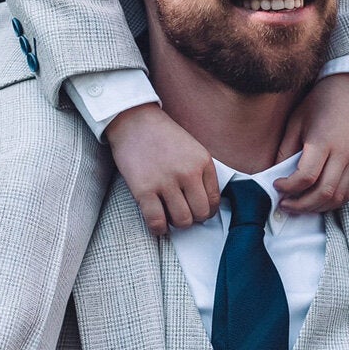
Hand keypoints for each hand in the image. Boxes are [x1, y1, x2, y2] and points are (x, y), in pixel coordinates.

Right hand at [105, 103, 219, 234]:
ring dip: (176, 223)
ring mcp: (166, 182)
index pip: (215, 200)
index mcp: (202, 161)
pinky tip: (157, 222)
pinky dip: (158, 228)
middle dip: (193, 218)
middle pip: (200, 214)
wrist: (133, 121)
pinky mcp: (144, 190)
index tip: (196, 209)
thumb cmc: (162, 136)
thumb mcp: (192, 149)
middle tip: (182, 212)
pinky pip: (157, 222)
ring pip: (182, 221)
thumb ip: (201, 173)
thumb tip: (206, 204)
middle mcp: (188, 172)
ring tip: (168, 214)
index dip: (206, 210)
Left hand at [273, 73, 348, 215]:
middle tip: (284, 204)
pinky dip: (332, 203)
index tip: (276, 185)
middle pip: (324, 193)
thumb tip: (274, 174)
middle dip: (301, 205)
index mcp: (323, 142)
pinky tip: (317, 200)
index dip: (289, 187)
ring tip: (298, 205)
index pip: (306, 177)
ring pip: (337, 198)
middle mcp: (342, 155)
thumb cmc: (319, 104)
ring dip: (316, 207)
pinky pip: (348, 194)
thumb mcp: (296, 122)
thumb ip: (285, 149)